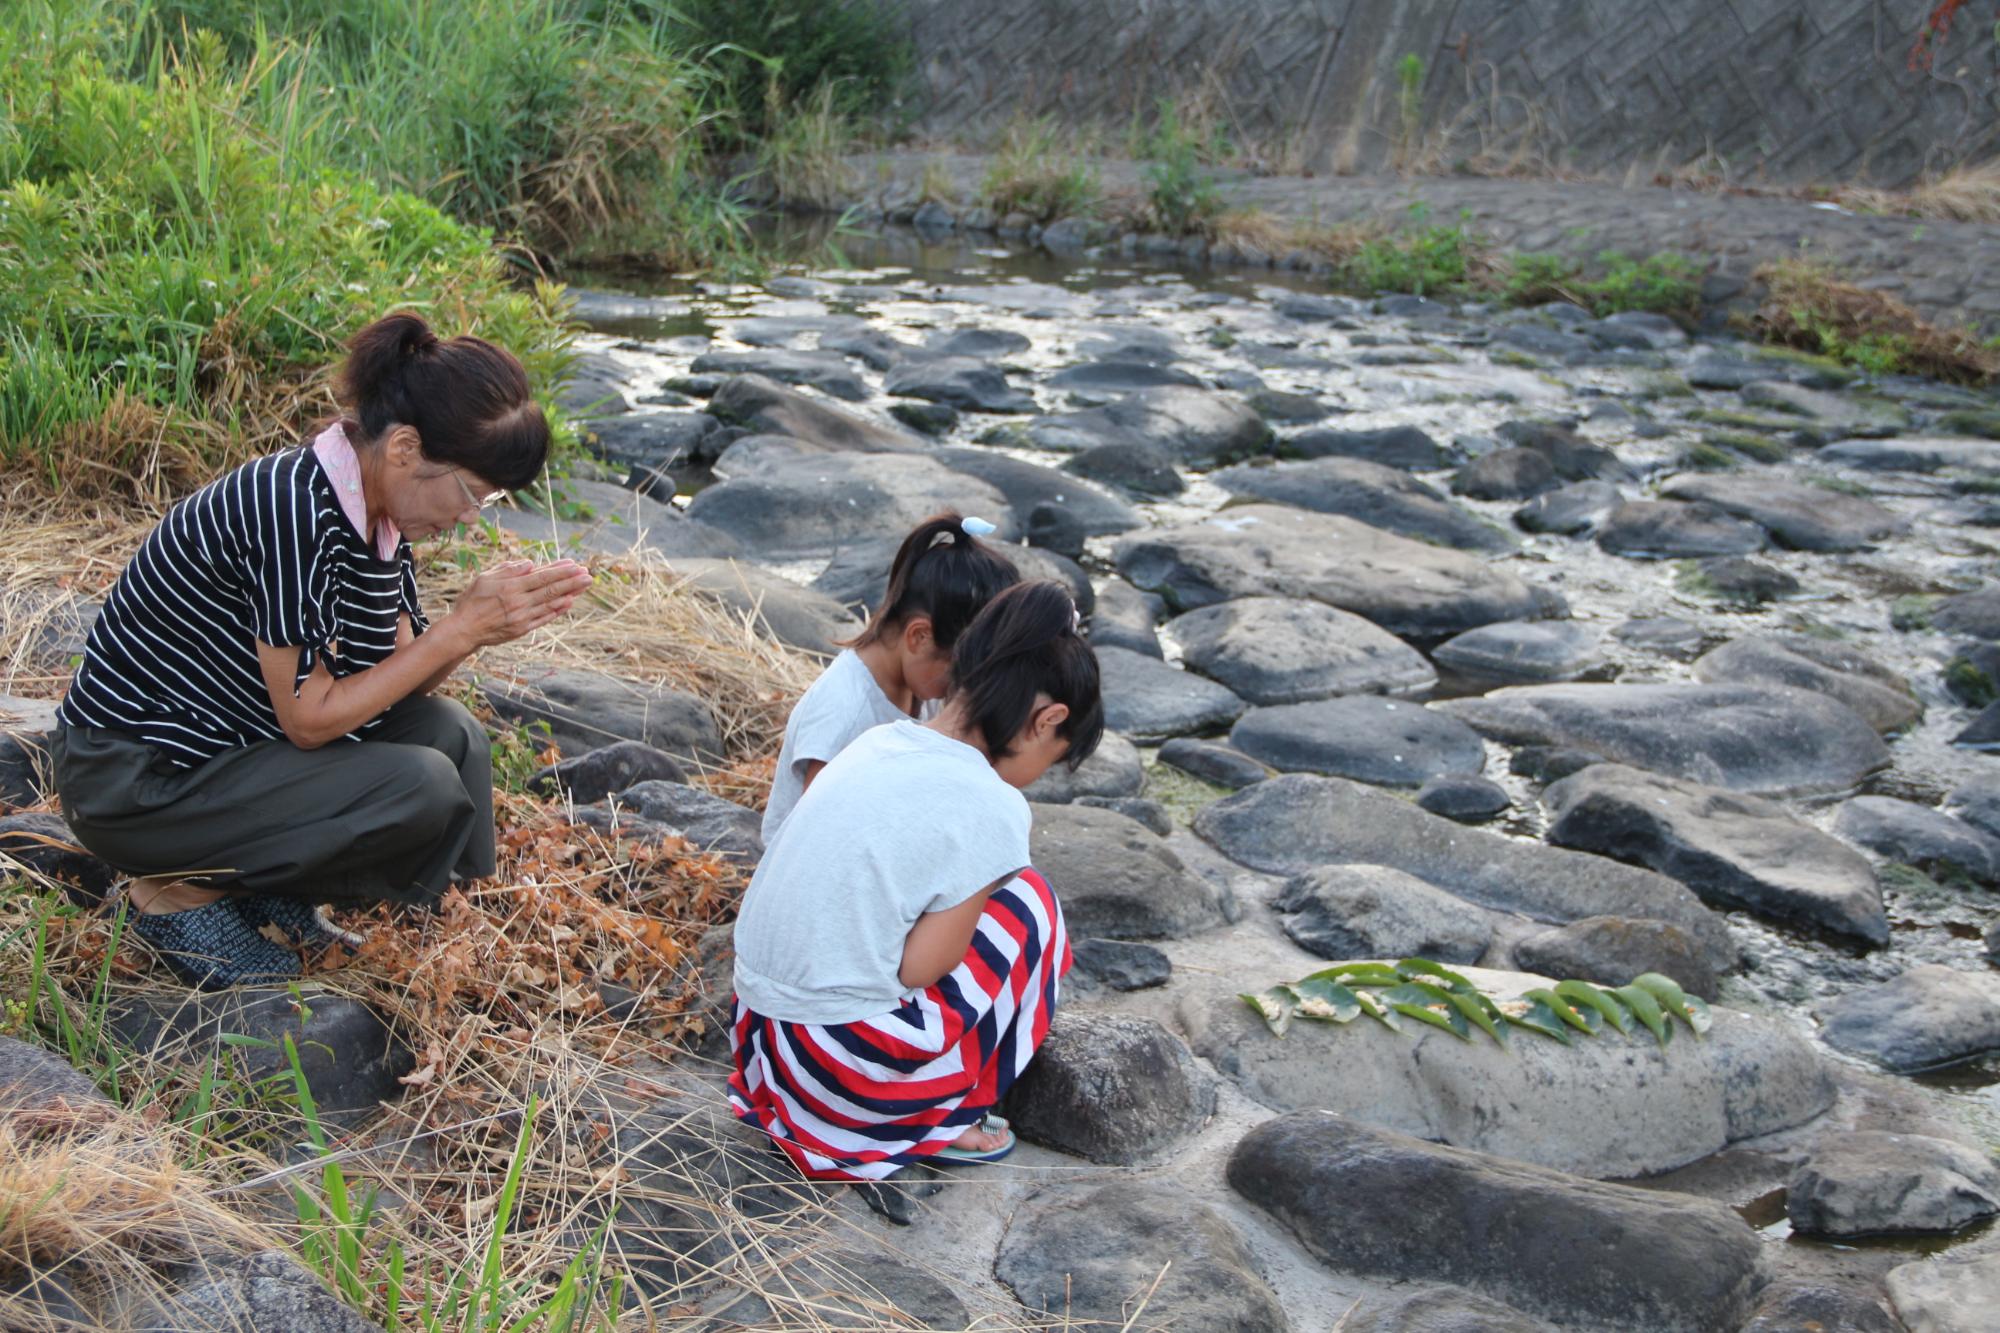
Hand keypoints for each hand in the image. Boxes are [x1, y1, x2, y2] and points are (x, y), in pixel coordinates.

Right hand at [444, 559, 592, 648]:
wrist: (464, 630)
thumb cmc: (472, 601)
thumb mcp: (484, 578)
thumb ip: (508, 570)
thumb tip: (530, 563)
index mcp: (511, 587)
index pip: (542, 576)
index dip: (560, 571)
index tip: (575, 565)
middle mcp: (519, 602)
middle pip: (551, 589)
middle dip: (572, 581)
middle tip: (589, 575)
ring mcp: (522, 617)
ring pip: (551, 603)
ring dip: (570, 594)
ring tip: (584, 586)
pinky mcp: (522, 629)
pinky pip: (544, 618)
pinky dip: (557, 610)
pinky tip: (569, 603)